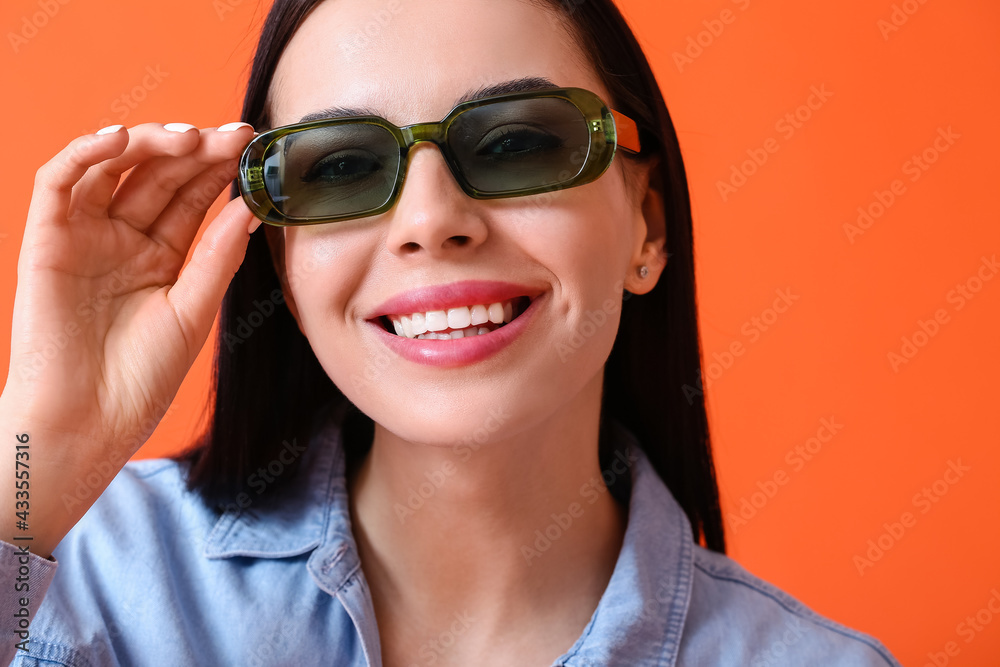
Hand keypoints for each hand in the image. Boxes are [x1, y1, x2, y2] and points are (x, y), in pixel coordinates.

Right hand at [1, 121, 258, 554]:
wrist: (90, 423)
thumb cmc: (143, 378)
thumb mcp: (194, 311)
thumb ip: (217, 255)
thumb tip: (251, 205)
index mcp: (163, 256)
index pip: (193, 197)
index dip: (221, 168)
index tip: (254, 145)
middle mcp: (124, 238)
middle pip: (160, 176)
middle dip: (196, 150)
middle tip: (233, 134)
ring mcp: (85, 236)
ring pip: (113, 168)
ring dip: (149, 143)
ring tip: (189, 138)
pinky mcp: (47, 240)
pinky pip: (59, 183)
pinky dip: (86, 153)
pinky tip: (123, 139)